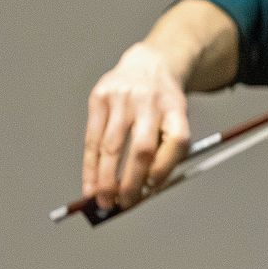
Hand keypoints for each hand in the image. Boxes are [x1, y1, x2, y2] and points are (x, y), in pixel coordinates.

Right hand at [83, 41, 193, 209]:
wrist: (149, 64)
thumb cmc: (163, 105)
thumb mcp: (176, 119)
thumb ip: (165, 153)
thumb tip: (142, 193)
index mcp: (176, 108)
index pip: (177, 140)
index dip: (166, 168)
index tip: (153, 188)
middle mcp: (150, 101)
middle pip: (143, 148)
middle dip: (132, 182)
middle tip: (124, 204)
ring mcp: (123, 97)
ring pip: (112, 147)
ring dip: (106, 179)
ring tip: (104, 201)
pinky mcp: (99, 97)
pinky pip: (91, 139)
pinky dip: (90, 166)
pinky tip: (89, 185)